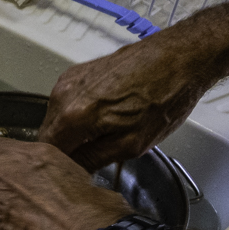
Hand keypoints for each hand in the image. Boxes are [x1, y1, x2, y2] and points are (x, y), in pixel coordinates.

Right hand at [39, 33, 214, 171]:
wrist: (181, 55)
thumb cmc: (166, 94)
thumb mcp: (132, 143)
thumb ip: (94, 159)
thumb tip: (74, 169)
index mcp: (74, 116)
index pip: (47, 154)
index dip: (59, 167)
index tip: (72, 174)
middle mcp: (63, 95)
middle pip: (47, 136)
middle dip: (63, 149)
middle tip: (88, 159)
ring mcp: (68, 81)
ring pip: (55, 119)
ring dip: (70, 132)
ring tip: (99, 135)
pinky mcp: (76, 73)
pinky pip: (64, 103)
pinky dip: (76, 114)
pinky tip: (102, 115)